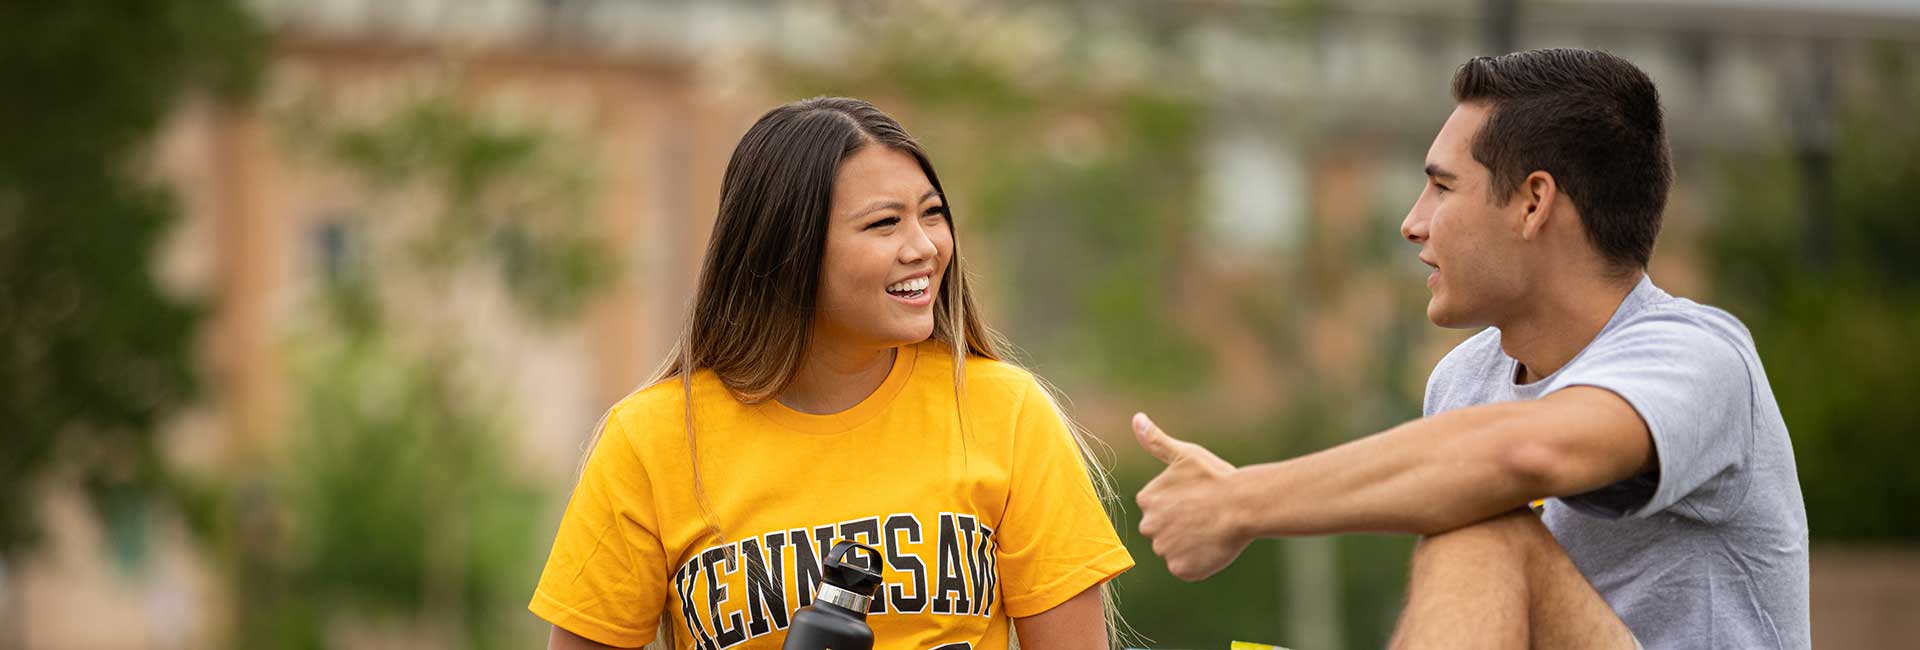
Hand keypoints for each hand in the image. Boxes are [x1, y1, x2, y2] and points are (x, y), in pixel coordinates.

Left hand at [1132, 412, 1250, 581]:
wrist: (1243, 505)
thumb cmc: (1216, 477)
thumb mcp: (1185, 454)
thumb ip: (1156, 441)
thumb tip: (1136, 418)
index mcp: (1147, 500)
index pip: (1156, 508)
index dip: (1179, 505)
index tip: (1196, 498)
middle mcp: (1149, 526)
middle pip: (1162, 530)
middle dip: (1179, 526)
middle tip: (1205, 515)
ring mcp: (1164, 549)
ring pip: (1175, 549)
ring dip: (1189, 544)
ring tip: (1211, 529)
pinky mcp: (1181, 569)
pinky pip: (1186, 568)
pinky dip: (1198, 561)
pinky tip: (1213, 545)